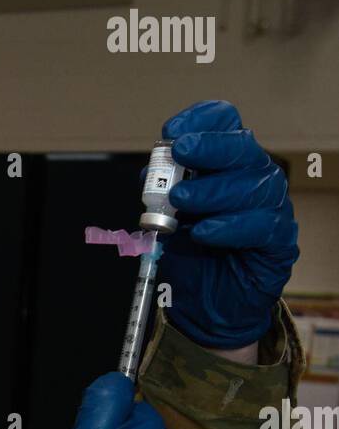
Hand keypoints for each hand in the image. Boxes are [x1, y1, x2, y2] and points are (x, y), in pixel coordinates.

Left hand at [154, 100, 298, 349]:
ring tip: (181, 201)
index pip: (225, 124)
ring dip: (212, 190)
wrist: (206, 308)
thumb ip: (159, 197)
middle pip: (242, 148)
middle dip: (208, 147)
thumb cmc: (192, 259)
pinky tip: (204, 232)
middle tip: (179, 152)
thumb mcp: (166, 222)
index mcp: (227, 165)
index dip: (201, 120)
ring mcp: (270, 208)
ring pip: (254, 186)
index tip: (171, 132)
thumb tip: (149, 173)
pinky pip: (262, 226)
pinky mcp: (279, 241)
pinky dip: (230, 227)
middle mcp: (253, 179)